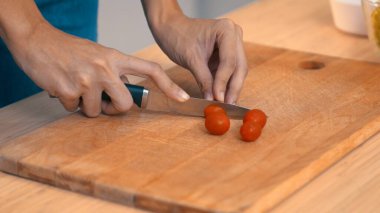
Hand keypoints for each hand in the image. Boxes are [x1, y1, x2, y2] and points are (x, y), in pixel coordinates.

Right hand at [7, 22, 188, 116]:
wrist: (37, 41)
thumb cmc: (69, 50)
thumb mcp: (98, 54)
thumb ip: (115, 72)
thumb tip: (126, 92)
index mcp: (115, 57)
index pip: (150, 70)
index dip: (168, 85)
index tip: (183, 97)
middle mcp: (105, 68)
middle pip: (126, 104)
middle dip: (114, 109)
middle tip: (102, 101)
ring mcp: (87, 79)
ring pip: (97, 111)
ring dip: (86, 105)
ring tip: (76, 87)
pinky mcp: (69, 90)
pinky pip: (74, 110)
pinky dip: (68, 103)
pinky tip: (62, 86)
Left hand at [148, 14, 247, 103]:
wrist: (170, 28)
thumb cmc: (178, 36)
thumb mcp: (191, 59)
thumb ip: (204, 80)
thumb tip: (213, 100)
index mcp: (226, 30)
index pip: (230, 61)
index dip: (224, 82)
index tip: (218, 98)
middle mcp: (234, 35)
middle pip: (239, 67)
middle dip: (233, 88)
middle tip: (227, 106)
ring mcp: (232, 44)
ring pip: (237, 71)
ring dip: (231, 88)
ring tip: (225, 105)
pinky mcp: (227, 54)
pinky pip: (230, 71)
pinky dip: (226, 84)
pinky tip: (222, 97)